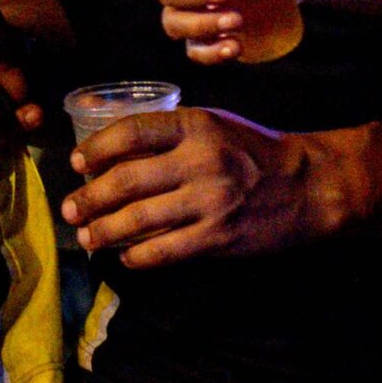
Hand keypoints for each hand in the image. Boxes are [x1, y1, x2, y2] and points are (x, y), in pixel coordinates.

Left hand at [62, 105, 351, 266]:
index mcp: (196, 125)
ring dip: (103, 232)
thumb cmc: (254, 153)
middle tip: (70, 210)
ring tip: (87, 237)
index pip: (132, 132)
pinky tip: (127, 256)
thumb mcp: (214, 127)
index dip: (96, 149)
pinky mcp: (218, 237)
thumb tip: (110, 156)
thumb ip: (169, 137)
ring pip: (138, 220)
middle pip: (125, 181)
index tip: (77, 163)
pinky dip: (137, 256)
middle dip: (89, 199)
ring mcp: (209, 201)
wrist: (311, 186)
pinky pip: (163, 250)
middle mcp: (200, 161)